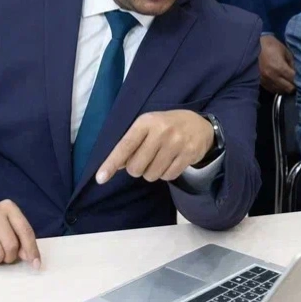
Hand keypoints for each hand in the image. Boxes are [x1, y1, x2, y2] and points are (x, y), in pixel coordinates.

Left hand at [95, 110, 214, 184]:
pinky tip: (171, 162)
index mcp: (146, 122)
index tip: (100, 179)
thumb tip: (118, 165)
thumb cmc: (167, 126)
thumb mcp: (148, 127)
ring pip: (152, 175)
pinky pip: (168, 177)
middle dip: (137, 169)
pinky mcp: (189, 154)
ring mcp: (176, 143)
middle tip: (145, 160)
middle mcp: (161, 131)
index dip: (111, 163)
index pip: (125, 146)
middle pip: (136, 167)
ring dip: (152, 173)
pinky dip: (166, 174)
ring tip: (160, 160)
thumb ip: (132, 143)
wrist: (200, 125)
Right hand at [258, 35, 295, 93]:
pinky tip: (279, 82)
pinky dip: (277, 87)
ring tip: (286, 81)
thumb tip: (296, 73)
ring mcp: (266, 80)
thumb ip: (292, 64)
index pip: (293, 79)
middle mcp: (272, 76)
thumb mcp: (285, 51)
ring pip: (280, 91)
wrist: (253, 45)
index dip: (298, 78)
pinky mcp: (261, 82)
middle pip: (288, 88)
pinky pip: (272, 90)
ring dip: (285, 87)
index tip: (299, 76)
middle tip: (294, 80)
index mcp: (279, 67)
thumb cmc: (271, 46)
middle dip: (293, 85)